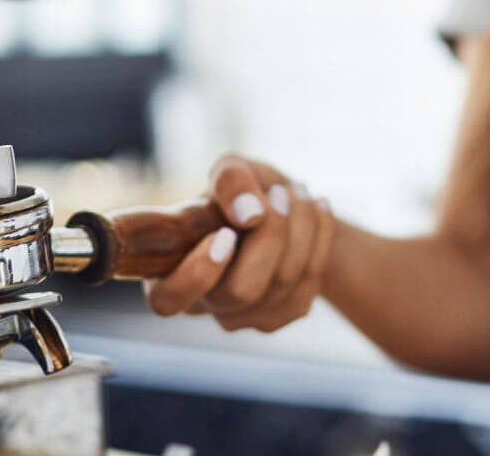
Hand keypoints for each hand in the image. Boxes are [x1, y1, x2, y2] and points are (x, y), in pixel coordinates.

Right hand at [143, 154, 335, 332]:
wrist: (283, 208)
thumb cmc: (241, 191)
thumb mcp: (230, 171)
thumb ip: (229, 181)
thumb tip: (250, 213)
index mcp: (168, 273)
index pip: (169, 299)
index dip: (199, 271)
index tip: (226, 233)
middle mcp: (203, 304)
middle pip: (242, 290)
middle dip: (270, 235)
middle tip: (278, 193)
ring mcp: (245, 317)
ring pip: (283, 281)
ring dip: (300, 226)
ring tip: (297, 190)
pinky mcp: (284, 313)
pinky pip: (310, 280)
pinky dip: (321, 235)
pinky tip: (319, 206)